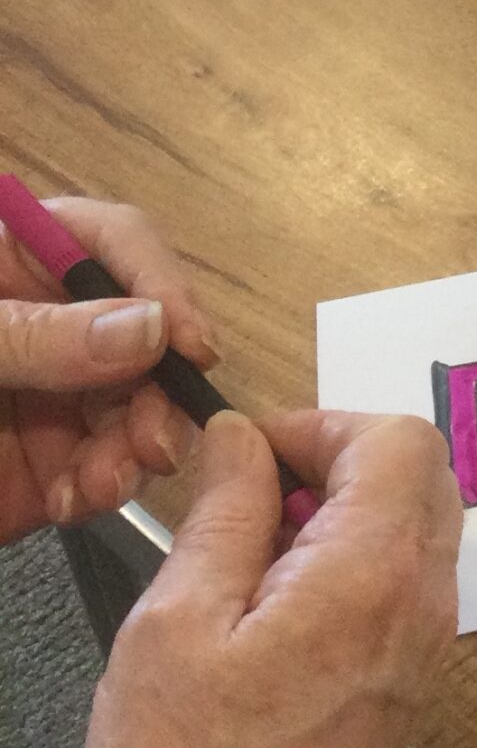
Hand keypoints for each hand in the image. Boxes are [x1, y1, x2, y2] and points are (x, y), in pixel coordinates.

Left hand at [0, 196, 215, 543]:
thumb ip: (35, 334)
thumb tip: (147, 327)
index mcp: (12, 260)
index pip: (114, 247)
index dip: (161, 288)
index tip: (189, 347)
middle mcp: (42, 323)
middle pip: (139, 335)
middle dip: (155, 387)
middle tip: (158, 439)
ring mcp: (40, 396)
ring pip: (128, 407)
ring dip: (134, 445)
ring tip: (112, 482)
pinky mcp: (35, 464)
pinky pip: (94, 468)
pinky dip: (101, 487)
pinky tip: (82, 500)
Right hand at [87, 409, 461, 747]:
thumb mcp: (175, 625)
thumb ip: (223, 513)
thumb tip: (241, 441)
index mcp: (374, 574)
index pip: (398, 438)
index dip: (324, 424)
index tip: (257, 450)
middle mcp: (421, 604)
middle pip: (420, 474)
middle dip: (340, 462)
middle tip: (255, 495)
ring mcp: (425, 647)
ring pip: (416, 528)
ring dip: (346, 515)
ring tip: (256, 559)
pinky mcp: (409, 683)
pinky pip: (404, 585)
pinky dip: (354, 566)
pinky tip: (278, 609)